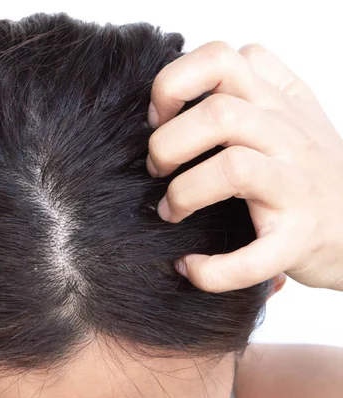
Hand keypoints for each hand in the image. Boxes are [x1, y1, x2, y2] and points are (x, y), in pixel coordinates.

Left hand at [147, 42, 342, 291]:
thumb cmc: (309, 168)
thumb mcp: (288, 111)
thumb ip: (245, 87)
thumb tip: (173, 91)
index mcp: (276, 102)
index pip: (221, 59)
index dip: (174, 84)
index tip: (159, 117)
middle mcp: (287, 136)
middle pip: (217, 113)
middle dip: (166, 143)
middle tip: (157, 169)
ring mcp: (296, 186)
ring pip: (233, 167)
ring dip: (184, 193)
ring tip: (170, 210)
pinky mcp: (299, 238)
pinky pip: (255, 256)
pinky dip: (214, 268)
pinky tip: (192, 267)